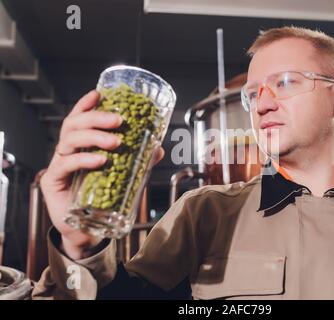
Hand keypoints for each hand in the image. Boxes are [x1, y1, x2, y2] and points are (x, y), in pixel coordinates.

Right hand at [41, 90, 163, 258]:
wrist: (87, 229)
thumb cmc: (101, 199)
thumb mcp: (122, 177)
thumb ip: (138, 162)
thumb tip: (158, 148)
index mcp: (80, 147)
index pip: (79, 119)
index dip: (86, 105)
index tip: (99, 93)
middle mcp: (66, 152)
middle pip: (73, 125)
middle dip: (96, 118)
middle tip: (119, 120)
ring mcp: (58, 166)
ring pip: (69, 141)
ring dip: (94, 137)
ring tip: (116, 142)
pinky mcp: (53, 182)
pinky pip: (66, 165)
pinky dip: (84, 160)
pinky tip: (100, 161)